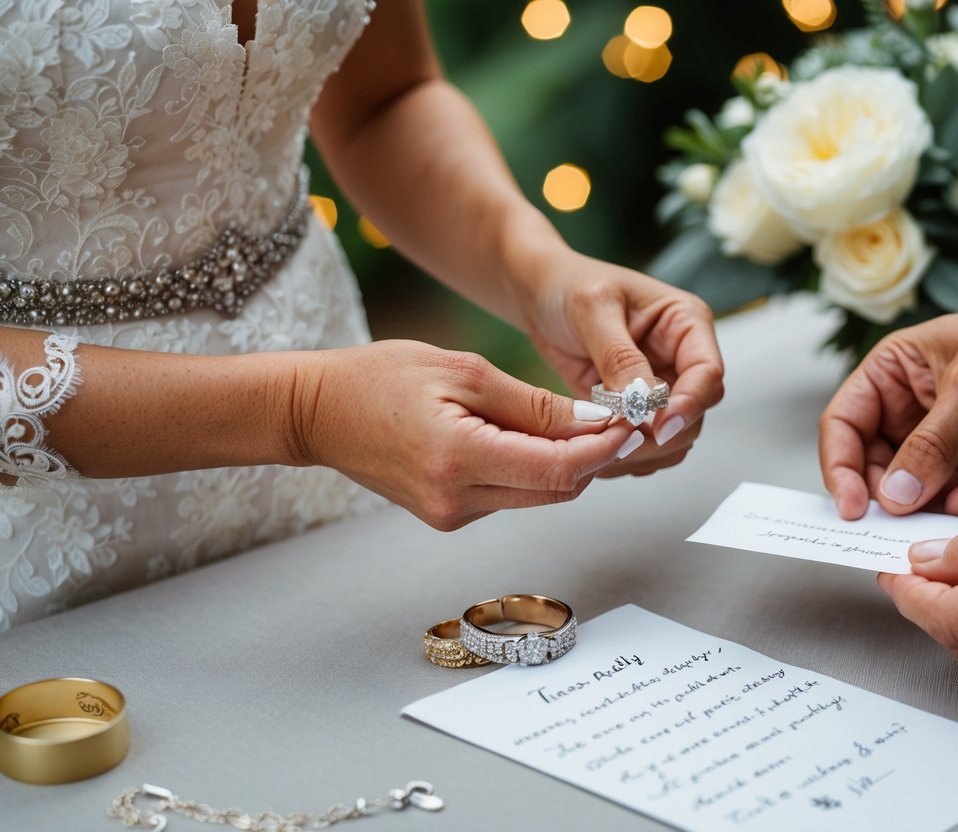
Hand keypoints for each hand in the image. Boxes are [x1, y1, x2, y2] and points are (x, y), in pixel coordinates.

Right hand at [288, 340, 636, 529]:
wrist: (318, 413)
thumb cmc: (380, 377)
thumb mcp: (462, 370)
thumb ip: (531, 403)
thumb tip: (592, 421)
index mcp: (460, 460)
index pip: (558, 469)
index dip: (603, 449)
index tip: (630, 423)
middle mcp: (457, 502)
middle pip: (556, 490)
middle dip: (591, 457)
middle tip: (612, 417)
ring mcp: (451, 516)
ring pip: (535, 494)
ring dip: (561, 462)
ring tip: (567, 417)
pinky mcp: (448, 516)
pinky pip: (509, 494)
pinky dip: (528, 467)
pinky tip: (523, 434)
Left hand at [520, 251, 723, 476]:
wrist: (540, 296)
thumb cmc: (569, 286)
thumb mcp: (594, 310)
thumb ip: (620, 358)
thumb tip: (644, 404)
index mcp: (685, 323)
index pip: (708, 373)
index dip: (689, 404)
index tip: (659, 428)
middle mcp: (680, 358)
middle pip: (695, 412)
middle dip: (660, 434)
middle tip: (619, 442)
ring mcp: (660, 387)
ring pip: (674, 436)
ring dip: (644, 450)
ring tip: (603, 449)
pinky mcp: (636, 410)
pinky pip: (646, 444)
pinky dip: (628, 455)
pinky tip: (598, 452)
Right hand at [819, 291, 957, 520]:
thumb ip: (932, 443)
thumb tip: (893, 496)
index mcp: (891, 373)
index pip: (842, 424)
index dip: (839, 466)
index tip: (852, 507)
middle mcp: (904, 410)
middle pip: (867, 466)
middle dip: (881, 498)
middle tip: (898, 526)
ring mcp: (934, 444)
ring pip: (901, 493)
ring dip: (916, 512)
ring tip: (947, 513)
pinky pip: (939, 504)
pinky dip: (946, 516)